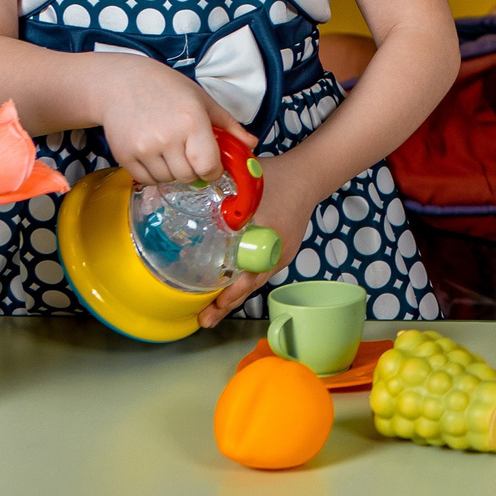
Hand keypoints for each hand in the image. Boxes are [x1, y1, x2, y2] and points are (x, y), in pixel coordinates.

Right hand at [96, 59, 253, 184]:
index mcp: (192, 121)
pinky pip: (146, 180)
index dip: (214, 171)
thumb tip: (252, 144)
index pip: (208, 166)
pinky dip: (154, 174)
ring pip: (168, 180)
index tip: (212, 166)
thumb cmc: (166, 89)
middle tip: (189, 155)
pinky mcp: (124, 156)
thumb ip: (229, 125)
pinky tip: (154, 155)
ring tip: (170, 150)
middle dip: (194, 171)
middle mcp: (167, 137)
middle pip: (188, 177)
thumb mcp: (202, 100)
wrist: (120, 83)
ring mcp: (143, 148)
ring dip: (173, 172)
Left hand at [200, 165, 313, 327]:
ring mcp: (280, 253)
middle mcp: (277, 252)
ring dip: (234, 296)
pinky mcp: (280, 251)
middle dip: (228, 304)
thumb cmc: (278, 177)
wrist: (308, 175)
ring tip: (212, 312)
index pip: (251, 272)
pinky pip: (260, 271)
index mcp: (271, 238)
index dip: (233, 291)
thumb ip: (223, 192)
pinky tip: (228, 288)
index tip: (216, 304)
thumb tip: (187, 194)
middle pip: (251, 284)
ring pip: (255, 280)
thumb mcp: (248, 183)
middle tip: (205, 320)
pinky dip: (243, 282)